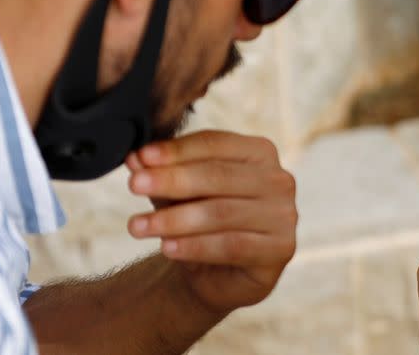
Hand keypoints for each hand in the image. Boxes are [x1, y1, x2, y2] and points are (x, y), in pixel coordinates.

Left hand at [125, 130, 297, 314]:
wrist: (217, 274)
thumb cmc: (200, 220)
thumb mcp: (176, 192)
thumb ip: (161, 173)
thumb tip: (135, 158)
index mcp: (260, 152)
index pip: (215, 143)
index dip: (176, 150)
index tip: (140, 157)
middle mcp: (280, 179)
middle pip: (219, 176)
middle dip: (172, 179)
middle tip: (133, 185)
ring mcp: (285, 215)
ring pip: (222, 213)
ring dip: (174, 219)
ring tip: (138, 225)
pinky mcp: (281, 250)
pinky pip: (232, 246)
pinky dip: (195, 246)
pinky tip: (166, 248)